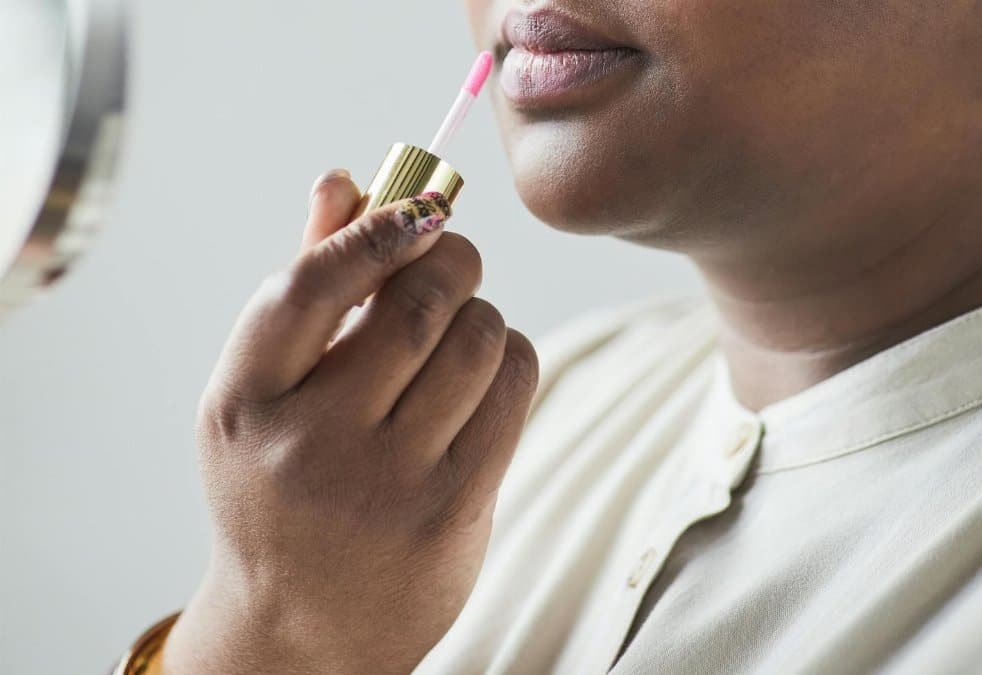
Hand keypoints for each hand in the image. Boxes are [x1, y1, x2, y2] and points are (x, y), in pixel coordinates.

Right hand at [161, 171, 539, 673]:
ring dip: (483, 312)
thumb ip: (306, 287)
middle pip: (414, 305)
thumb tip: (346, 178)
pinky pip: (513, 389)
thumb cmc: (281, 486)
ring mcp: (385, 485)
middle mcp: (309, 446)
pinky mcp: (452, 512)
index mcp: (243, 404)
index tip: (416, 208)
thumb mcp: (266, 395)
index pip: (311, 285)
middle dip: (450, 260)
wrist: (302, 625)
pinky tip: (489, 370)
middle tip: (453, 257)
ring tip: (463, 326)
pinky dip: (512, 355)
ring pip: (477, 341)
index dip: (373, 230)